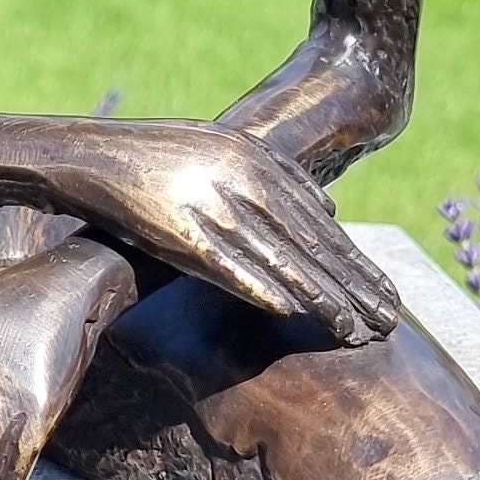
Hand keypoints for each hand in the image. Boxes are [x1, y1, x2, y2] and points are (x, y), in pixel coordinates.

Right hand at [55, 121, 397, 340]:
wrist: (88, 153)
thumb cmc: (157, 156)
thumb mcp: (225, 148)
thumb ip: (280, 174)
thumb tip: (333, 205)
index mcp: (257, 161)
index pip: (319, 223)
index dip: (355, 263)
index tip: (385, 294)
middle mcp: (241, 180)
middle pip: (310, 243)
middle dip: (353, 286)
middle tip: (391, 322)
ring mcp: (211, 204)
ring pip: (279, 259)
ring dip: (320, 298)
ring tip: (354, 331)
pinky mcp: (177, 228)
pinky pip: (227, 265)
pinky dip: (261, 288)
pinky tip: (292, 313)